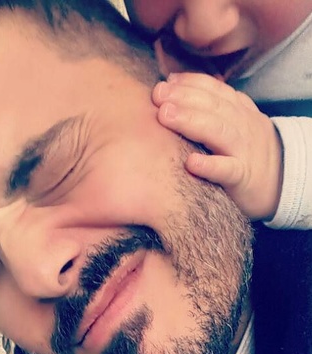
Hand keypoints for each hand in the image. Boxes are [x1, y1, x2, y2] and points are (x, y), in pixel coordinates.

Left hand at [152, 72, 282, 220]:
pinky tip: (190, 162)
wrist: (283, 184)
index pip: (215, 90)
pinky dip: (209, 165)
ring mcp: (244, 151)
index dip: (190, 83)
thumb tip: (177, 88)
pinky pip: (227, 170)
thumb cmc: (246, 155)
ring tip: (165, 115)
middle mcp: (243, 126)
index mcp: (239, 111)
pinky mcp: (243, 177)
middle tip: (158, 94)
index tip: (166, 81)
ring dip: (190, 121)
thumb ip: (214, 109)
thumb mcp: (237, 125)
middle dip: (184, 97)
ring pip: (219, 131)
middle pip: (213, 106)